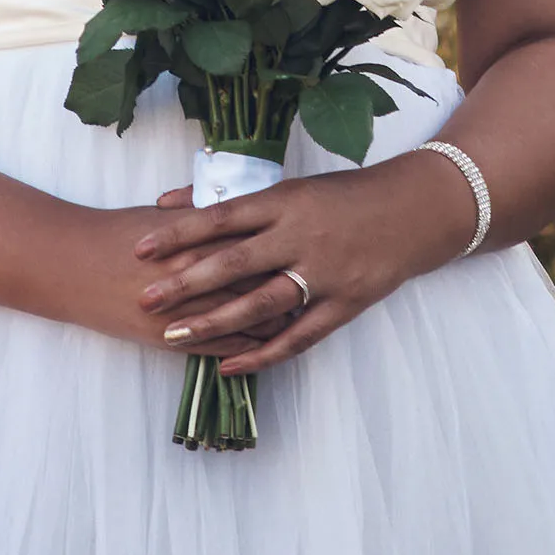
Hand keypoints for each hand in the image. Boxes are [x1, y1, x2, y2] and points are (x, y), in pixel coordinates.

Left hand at [127, 154, 478, 375]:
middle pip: (235, 263)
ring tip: (173, 336)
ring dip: (215, 322)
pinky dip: (262, 355)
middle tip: (145, 299)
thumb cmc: (343, 196)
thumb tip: (165, 201)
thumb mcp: (289, 188)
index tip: (139, 248)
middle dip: (186, 283)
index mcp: (285, 201)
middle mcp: (302, 236)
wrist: (415, 210)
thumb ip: (228, 197)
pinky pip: (299, 336)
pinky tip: (228, 366)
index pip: (221, 217)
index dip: (179, 234)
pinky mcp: (346, 303)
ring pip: (262, 304)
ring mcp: (325, 273)